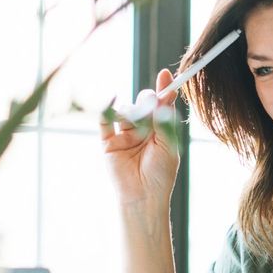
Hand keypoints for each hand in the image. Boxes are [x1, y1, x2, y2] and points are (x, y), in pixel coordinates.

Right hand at [99, 69, 180, 209]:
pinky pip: (105, 122)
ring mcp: (124, 136)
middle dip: (147, 101)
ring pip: (126, 111)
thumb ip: (164, 120)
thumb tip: (164, 95)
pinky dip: (107, 109)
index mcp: (159, 131)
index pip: (161, 106)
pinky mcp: (109, 143)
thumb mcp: (168, 144)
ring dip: (132, 111)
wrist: (143, 197)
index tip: (167, 76)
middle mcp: (142, 131)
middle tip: (151, 104)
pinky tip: (112, 100)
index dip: (164, 90)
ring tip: (137, 123)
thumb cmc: (160, 175)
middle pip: (142, 105)